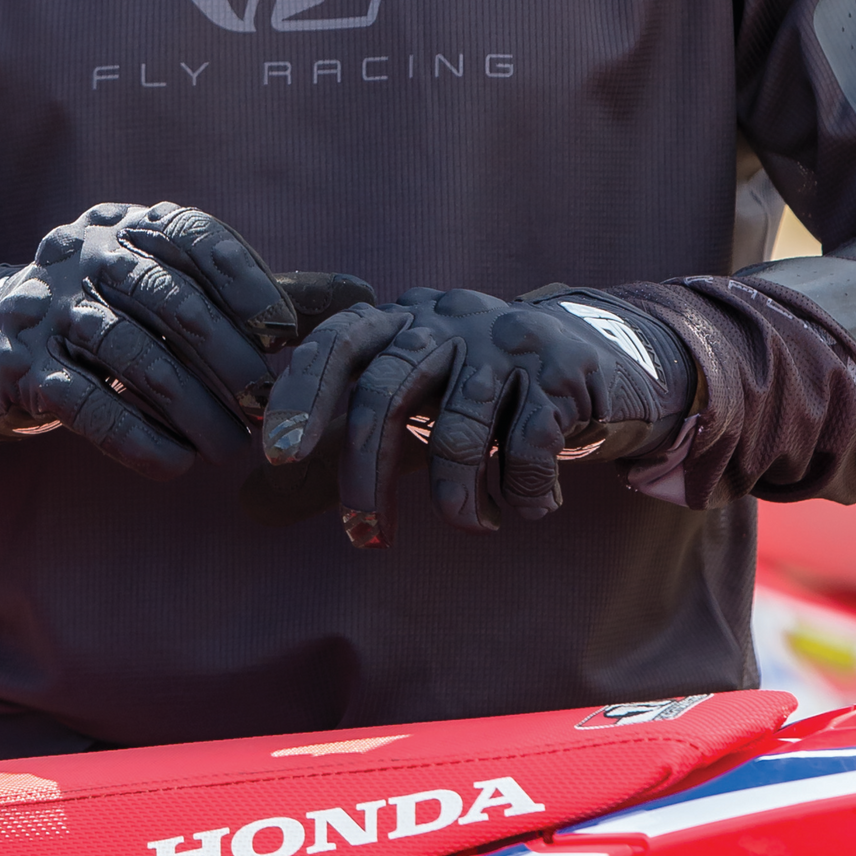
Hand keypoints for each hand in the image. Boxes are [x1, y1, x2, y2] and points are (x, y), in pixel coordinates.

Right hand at [0, 202, 297, 479]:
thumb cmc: (114, 318)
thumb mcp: (175, 292)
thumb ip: (256, 295)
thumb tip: (357, 294)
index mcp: (127, 226)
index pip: (193, 234)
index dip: (245, 282)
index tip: (283, 334)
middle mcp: (81, 254)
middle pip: (169, 299)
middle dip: (228, 359)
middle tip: (266, 405)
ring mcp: (43, 306)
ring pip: (132, 355)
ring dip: (192, 408)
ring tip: (230, 447)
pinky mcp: (14, 365)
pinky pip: (86, 404)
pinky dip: (138, 438)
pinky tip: (175, 464)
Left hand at [261, 285, 695, 545]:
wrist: (604, 366)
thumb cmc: (487, 397)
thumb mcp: (415, 403)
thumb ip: (341, 444)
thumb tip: (251, 504)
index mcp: (403, 318)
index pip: (338, 342)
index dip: (303, 396)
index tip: (279, 457)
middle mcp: (448, 319)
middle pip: (386, 392)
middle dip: (366, 475)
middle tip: (364, 536)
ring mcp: (507, 340)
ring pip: (458, 432)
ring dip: (460, 501)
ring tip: (474, 525)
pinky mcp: (561, 373)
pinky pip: (527, 451)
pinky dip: (524, 495)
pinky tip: (529, 505)